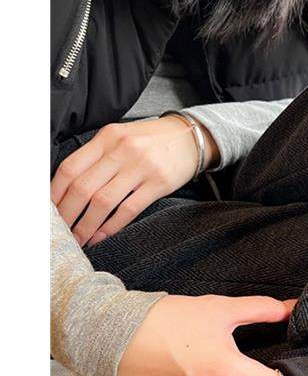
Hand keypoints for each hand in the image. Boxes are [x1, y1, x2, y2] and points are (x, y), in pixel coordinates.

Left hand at [50, 116, 220, 247]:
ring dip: (86, 225)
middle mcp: (121, 151)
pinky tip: (101, 236)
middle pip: (83, 187)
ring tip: (79, 239)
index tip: (48, 211)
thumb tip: (70, 186)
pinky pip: (128, 209)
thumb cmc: (152, 140)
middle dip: (67, 214)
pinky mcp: (158, 184)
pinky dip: (111, 226)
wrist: (191, 137)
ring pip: (103, 201)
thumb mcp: (121, 137)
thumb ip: (98, 155)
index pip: (70, 167)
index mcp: (107, 137)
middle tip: (60, 231)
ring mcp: (141, 167)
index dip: (54, 193)